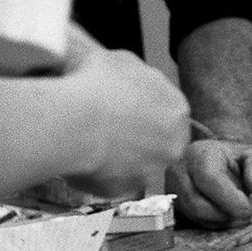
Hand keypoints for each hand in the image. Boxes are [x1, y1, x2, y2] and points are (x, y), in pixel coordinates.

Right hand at [61, 47, 191, 200]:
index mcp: (177, 107)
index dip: (141, 111)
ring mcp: (152, 170)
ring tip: (86, 143)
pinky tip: (79, 159)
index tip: (119, 110)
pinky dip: (96, 174)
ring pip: (135, 164)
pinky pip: (111, 183)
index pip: (166, 112)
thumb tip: (126, 76)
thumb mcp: (117, 60)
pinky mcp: (126, 190)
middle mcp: (174, 142)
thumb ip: (132, 71)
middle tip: (104, 130)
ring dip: (116, 157)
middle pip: (157, 142)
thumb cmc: (93, 85)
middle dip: (134, 138)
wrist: (74, 122)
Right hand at [167, 137, 251, 226]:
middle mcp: (179, 171)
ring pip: (196, 217)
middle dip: (229, 213)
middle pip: (198, 204)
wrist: (221, 163)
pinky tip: (228, 214)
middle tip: (250, 208)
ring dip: (223, 220)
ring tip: (241, 208)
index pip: (210, 179)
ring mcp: (172, 190)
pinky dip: (215, 224)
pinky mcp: (174, 207)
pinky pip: (193, 223)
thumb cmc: (240, 161)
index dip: (232, 198)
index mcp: (199, 153)